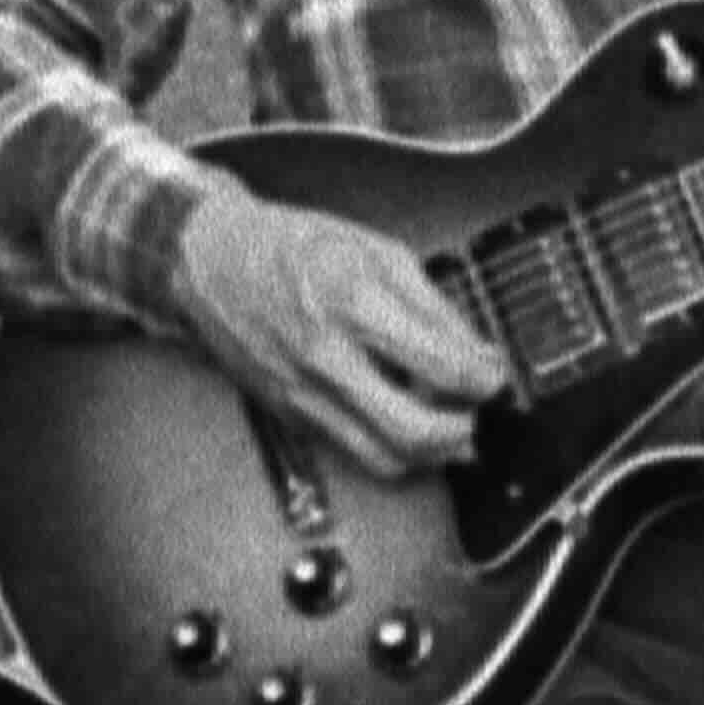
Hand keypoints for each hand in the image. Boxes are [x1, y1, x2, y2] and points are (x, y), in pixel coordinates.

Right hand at [167, 187, 508, 479]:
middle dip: (463, 428)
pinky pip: (356, 450)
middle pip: (414, 429)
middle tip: (475, 409)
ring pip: (386, 457)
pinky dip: (393, 446)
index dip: (483, 378)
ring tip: (447, 421)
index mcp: (353, 301)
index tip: (493, 373)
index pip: (439, 365)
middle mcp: (326, 356)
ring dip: (431, 451)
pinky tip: (406, 419)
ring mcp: (305, 393)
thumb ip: (433, 307)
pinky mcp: (293, 414)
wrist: (210, 263)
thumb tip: (479, 354)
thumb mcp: (377, 252)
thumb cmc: (291, 247)